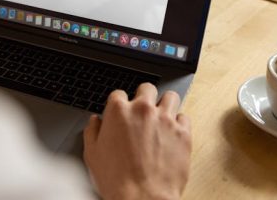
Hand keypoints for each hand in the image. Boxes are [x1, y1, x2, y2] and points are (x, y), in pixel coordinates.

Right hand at [83, 84, 191, 199]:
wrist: (142, 198)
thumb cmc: (116, 180)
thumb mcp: (92, 154)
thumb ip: (92, 131)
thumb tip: (95, 121)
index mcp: (118, 111)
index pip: (119, 94)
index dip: (119, 104)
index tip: (122, 113)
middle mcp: (142, 110)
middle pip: (147, 88)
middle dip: (144, 97)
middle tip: (143, 111)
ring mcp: (165, 119)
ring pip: (170, 96)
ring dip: (165, 104)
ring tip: (162, 117)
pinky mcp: (183, 133)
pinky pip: (185, 117)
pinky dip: (179, 123)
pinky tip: (172, 133)